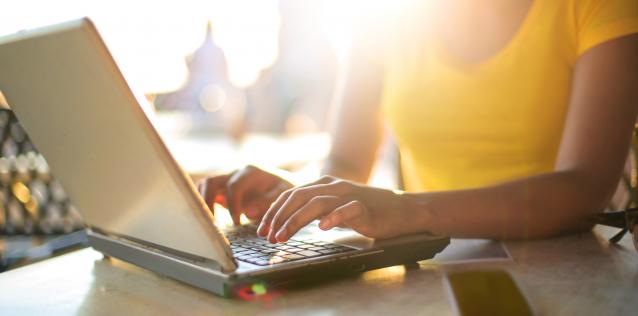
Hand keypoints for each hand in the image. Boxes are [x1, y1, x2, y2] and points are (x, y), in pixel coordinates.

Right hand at [197, 165, 292, 224]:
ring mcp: (227, 178)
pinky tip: (208, 219)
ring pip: (204, 185)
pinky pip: (206, 191)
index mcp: (250, 172)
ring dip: (202, 202)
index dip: (233, 206)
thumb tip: (248, 212)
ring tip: (207, 222)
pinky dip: (203, 202)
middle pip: (211, 182)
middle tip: (212, 223)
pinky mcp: (222, 187)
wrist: (282, 183)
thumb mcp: (281, 194)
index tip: (237, 223)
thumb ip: (266, 202)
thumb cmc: (282, 189)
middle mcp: (235, 173)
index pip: (233, 186)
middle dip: (208, 203)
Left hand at [256, 175, 412, 242]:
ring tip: (283, 237)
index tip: (262, 229)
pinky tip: (323, 228)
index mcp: (324, 185)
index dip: (274, 211)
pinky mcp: (365, 207)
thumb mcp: (335, 208)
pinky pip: (347, 210)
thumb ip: (315, 210)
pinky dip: (333, 218)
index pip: (291, 194)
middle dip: (279, 217)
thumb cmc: (367, 211)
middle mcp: (334, 186)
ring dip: (296, 220)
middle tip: (268, 236)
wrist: (402, 210)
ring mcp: (349, 195)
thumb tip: (288, 221)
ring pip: (317, 203)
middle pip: (299, 197)